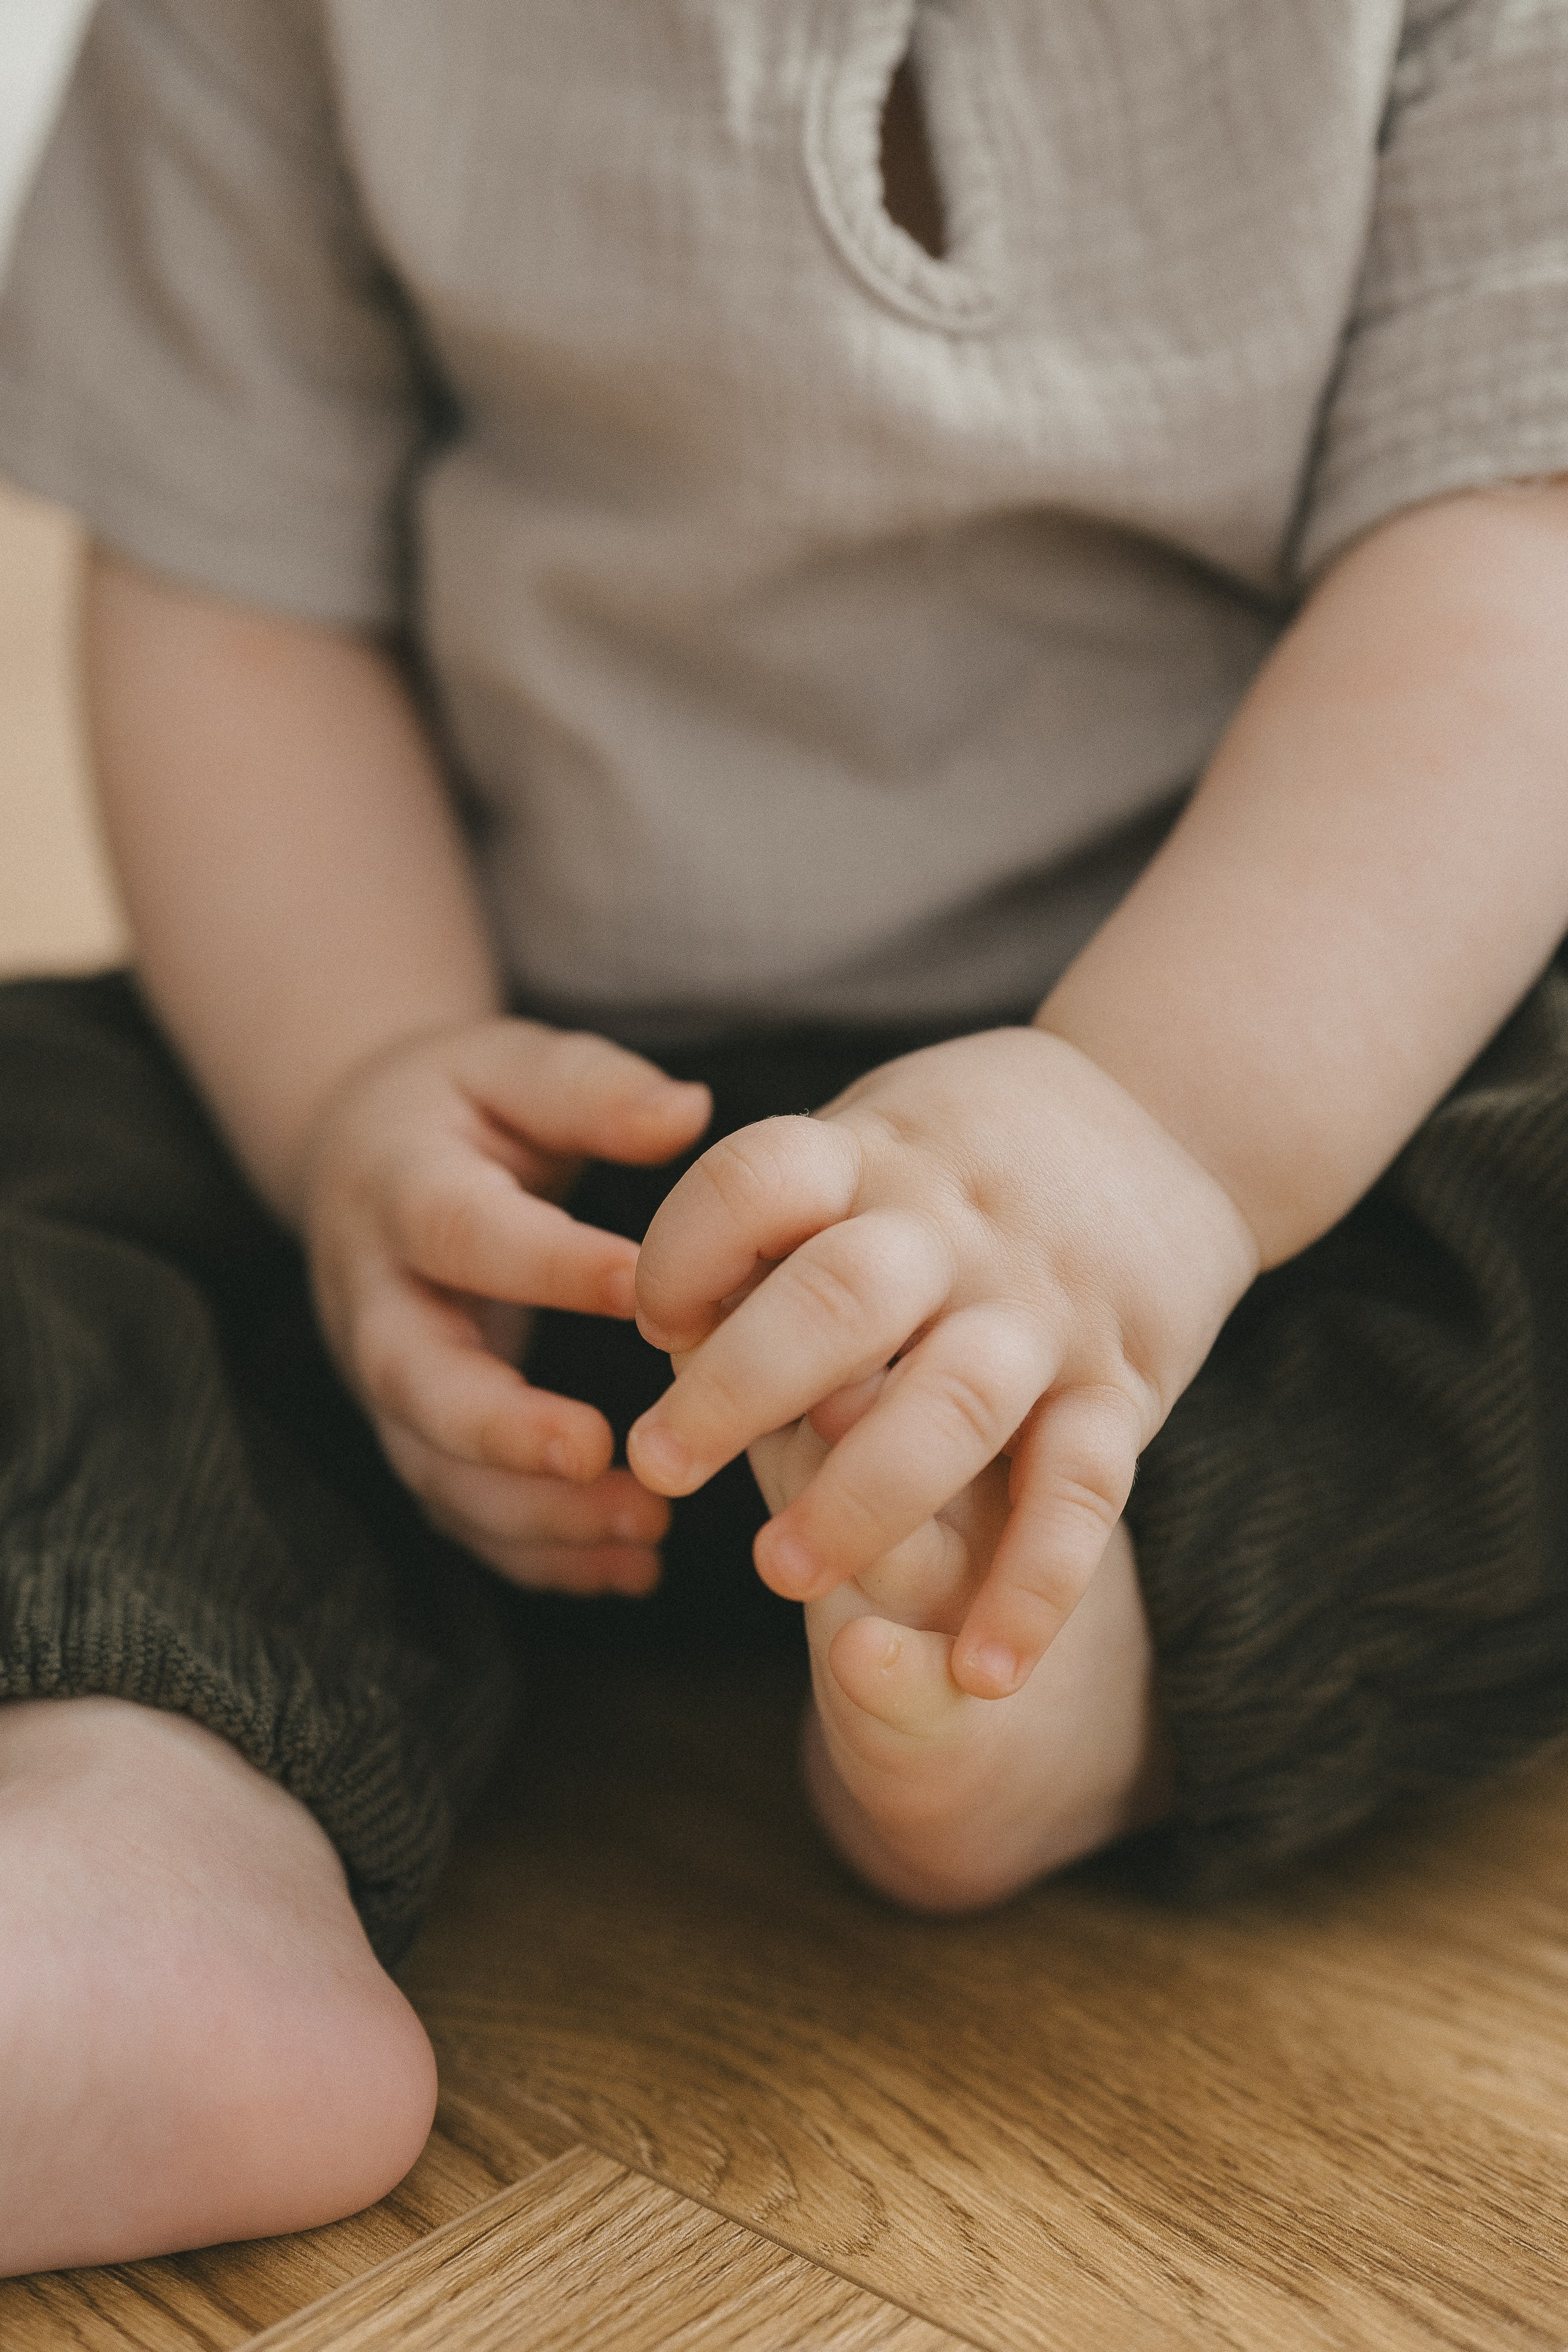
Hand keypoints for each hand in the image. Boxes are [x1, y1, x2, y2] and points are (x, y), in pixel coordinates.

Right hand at [302, 1018, 710, 1593]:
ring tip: (644, 1529)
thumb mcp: (516, 1066)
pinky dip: (537, 1557)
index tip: (644, 1293)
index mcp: (399, 1190)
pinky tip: (628, 1571)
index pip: (463, 1234)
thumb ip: (594, 1090)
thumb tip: (687, 1111)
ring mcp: (384, 1383)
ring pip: (433, 1471)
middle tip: (599, 1452)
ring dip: (533, 1515)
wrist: (364, 1159)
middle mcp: (374, 1299)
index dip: (546, 1266)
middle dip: (500, 1429)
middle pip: (414, 1380)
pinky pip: (460, 1517)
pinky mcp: (412, 1438)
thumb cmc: (466, 1107)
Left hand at [628, 1027, 1256, 1690]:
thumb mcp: (875, 1136)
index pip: (757, 1181)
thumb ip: (779, 1215)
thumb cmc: (970, 1151)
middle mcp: (957, 1228)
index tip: (653, 1319)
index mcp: (875, 1157)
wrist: (1179, 1109)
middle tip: (661, 1464)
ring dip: (859, 1498)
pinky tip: (981, 1672)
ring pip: (952, 1403)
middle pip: (837, 1297)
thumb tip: (664, 1318)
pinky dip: (1034, 1586)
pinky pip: (1081, 1491)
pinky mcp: (1124, 1383)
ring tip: (776, 1571)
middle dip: (736, 1388)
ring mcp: (1044, 1308)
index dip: (685, 1251)